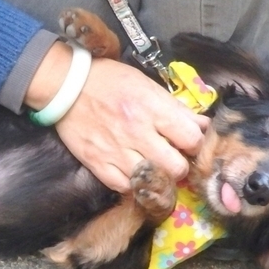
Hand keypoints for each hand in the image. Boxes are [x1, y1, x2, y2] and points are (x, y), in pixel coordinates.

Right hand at [25, 42, 207, 191]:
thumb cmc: (109, 81)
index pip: (191, 139)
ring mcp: (115, 150)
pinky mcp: (97, 162)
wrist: (67, 86)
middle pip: (175, 167)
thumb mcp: (146, 85)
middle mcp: (136, 132)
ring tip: (152, 167)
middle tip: (171, 158)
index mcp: (152, 108)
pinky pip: (123, 186)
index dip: (194, 143)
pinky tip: (132, 172)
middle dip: (179, 165)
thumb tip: (202, 125)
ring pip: (151, 180)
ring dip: (156, 176)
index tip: (186, 142)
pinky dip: (132, 183)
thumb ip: (175, 107)